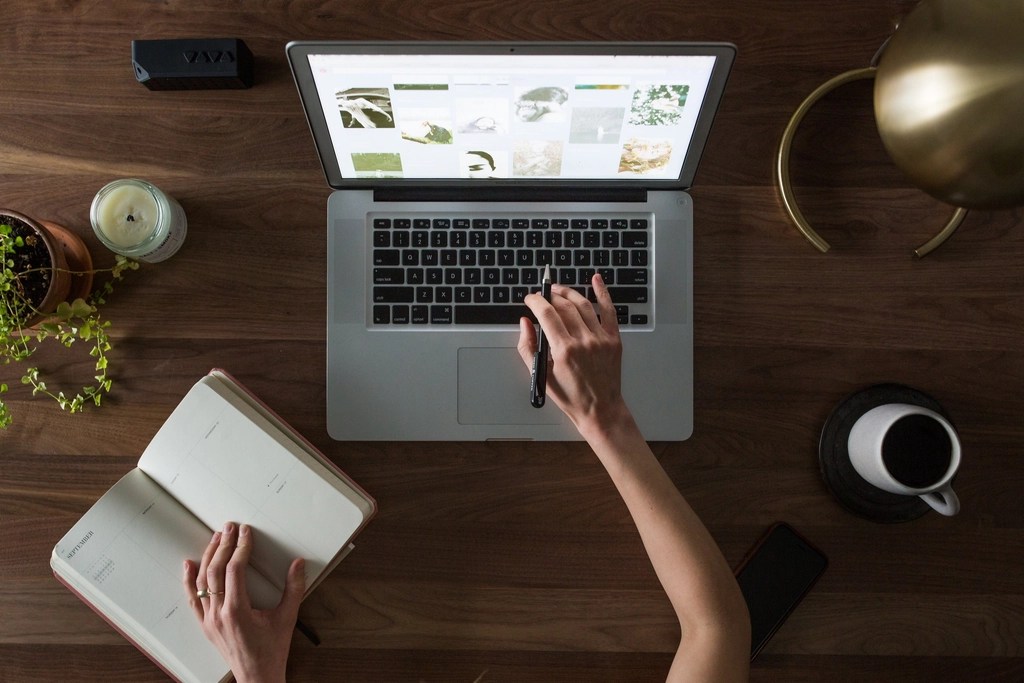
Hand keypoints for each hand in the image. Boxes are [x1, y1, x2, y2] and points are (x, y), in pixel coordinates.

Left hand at [183, 522, 304, 682]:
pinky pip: (192, 599)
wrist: (257, 677)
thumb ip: (294, 588)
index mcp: (238, 611)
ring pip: (201, 582)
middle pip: (215, 572)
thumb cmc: (272, 650)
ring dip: (208, 557)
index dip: (241, 548)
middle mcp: (219, 615)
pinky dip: (188, 580)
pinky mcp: (205, 625)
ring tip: (215, 538)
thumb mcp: (287, 618)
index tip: (246, 533)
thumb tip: (298, 563)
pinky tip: (188, 564)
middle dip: (222, 546)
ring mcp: (209, 620)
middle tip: (229, 527)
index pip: (235, 570)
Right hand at [517, 273, 629, 436]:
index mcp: (564, 350)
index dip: (536, 301)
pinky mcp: (614, 339)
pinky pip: (609, 310)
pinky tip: (596, 280)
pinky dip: (603, 293)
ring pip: (583, 305)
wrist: (600, 409)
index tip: (530, 299)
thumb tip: (525, 323)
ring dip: (568, 293)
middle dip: (549, 296)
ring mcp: (601, 339)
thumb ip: (528, 347)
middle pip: (564, 306)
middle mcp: (584, 341)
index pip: (546, 314)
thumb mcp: (541, 375)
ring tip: (558, 290)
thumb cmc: (571, 396)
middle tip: (542, 295)